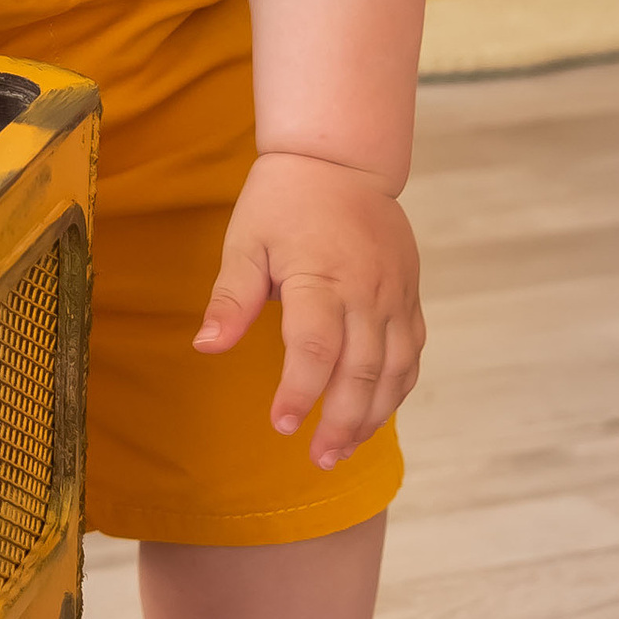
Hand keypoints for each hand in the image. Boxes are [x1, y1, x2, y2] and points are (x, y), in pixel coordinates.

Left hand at [194, 150, 423, 466]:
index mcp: (321, 277)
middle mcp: (366, 291)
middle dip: (342, 421)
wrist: (342, 160)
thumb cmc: (283, 201)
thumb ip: (231, 298)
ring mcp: (394, 295)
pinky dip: (397, 390)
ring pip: (396, 369)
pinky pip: (412, 353)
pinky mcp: (409, 296)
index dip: (300, 392)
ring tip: (344, 450)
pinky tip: (375, 415)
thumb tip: (206, 347)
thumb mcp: (245, 241)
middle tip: (319, 458)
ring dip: (373, 415)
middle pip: (363, 370)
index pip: (315, 347)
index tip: (282, 426)